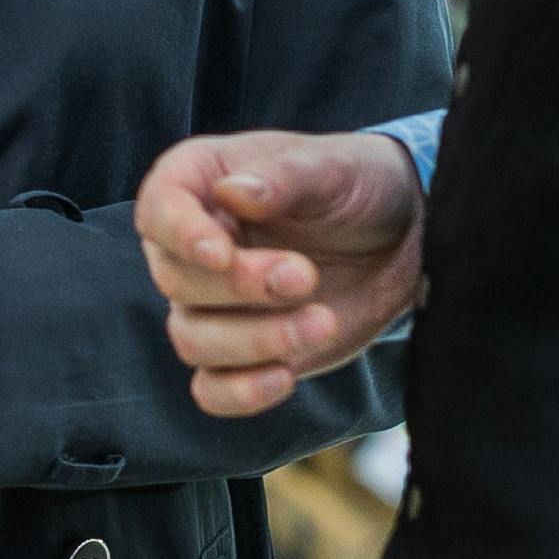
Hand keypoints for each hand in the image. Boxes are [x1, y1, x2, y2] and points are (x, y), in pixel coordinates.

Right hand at [137, 129, 424, 419]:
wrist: (400, 237)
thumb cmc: (356, 185)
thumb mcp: (332, 167)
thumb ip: (283, 177)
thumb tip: (232, 193)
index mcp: (198, 183)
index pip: (158, 210)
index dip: (179, 235)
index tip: (220, 254)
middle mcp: (191, 247)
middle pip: (176, 281)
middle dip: (240, 288)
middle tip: (306, 277)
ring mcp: (212, 305)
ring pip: (191, 339)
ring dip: (253, 341)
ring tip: (324, 323)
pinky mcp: (241, 354)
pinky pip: (212, 388)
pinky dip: (241, 392)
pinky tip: (287, 377)